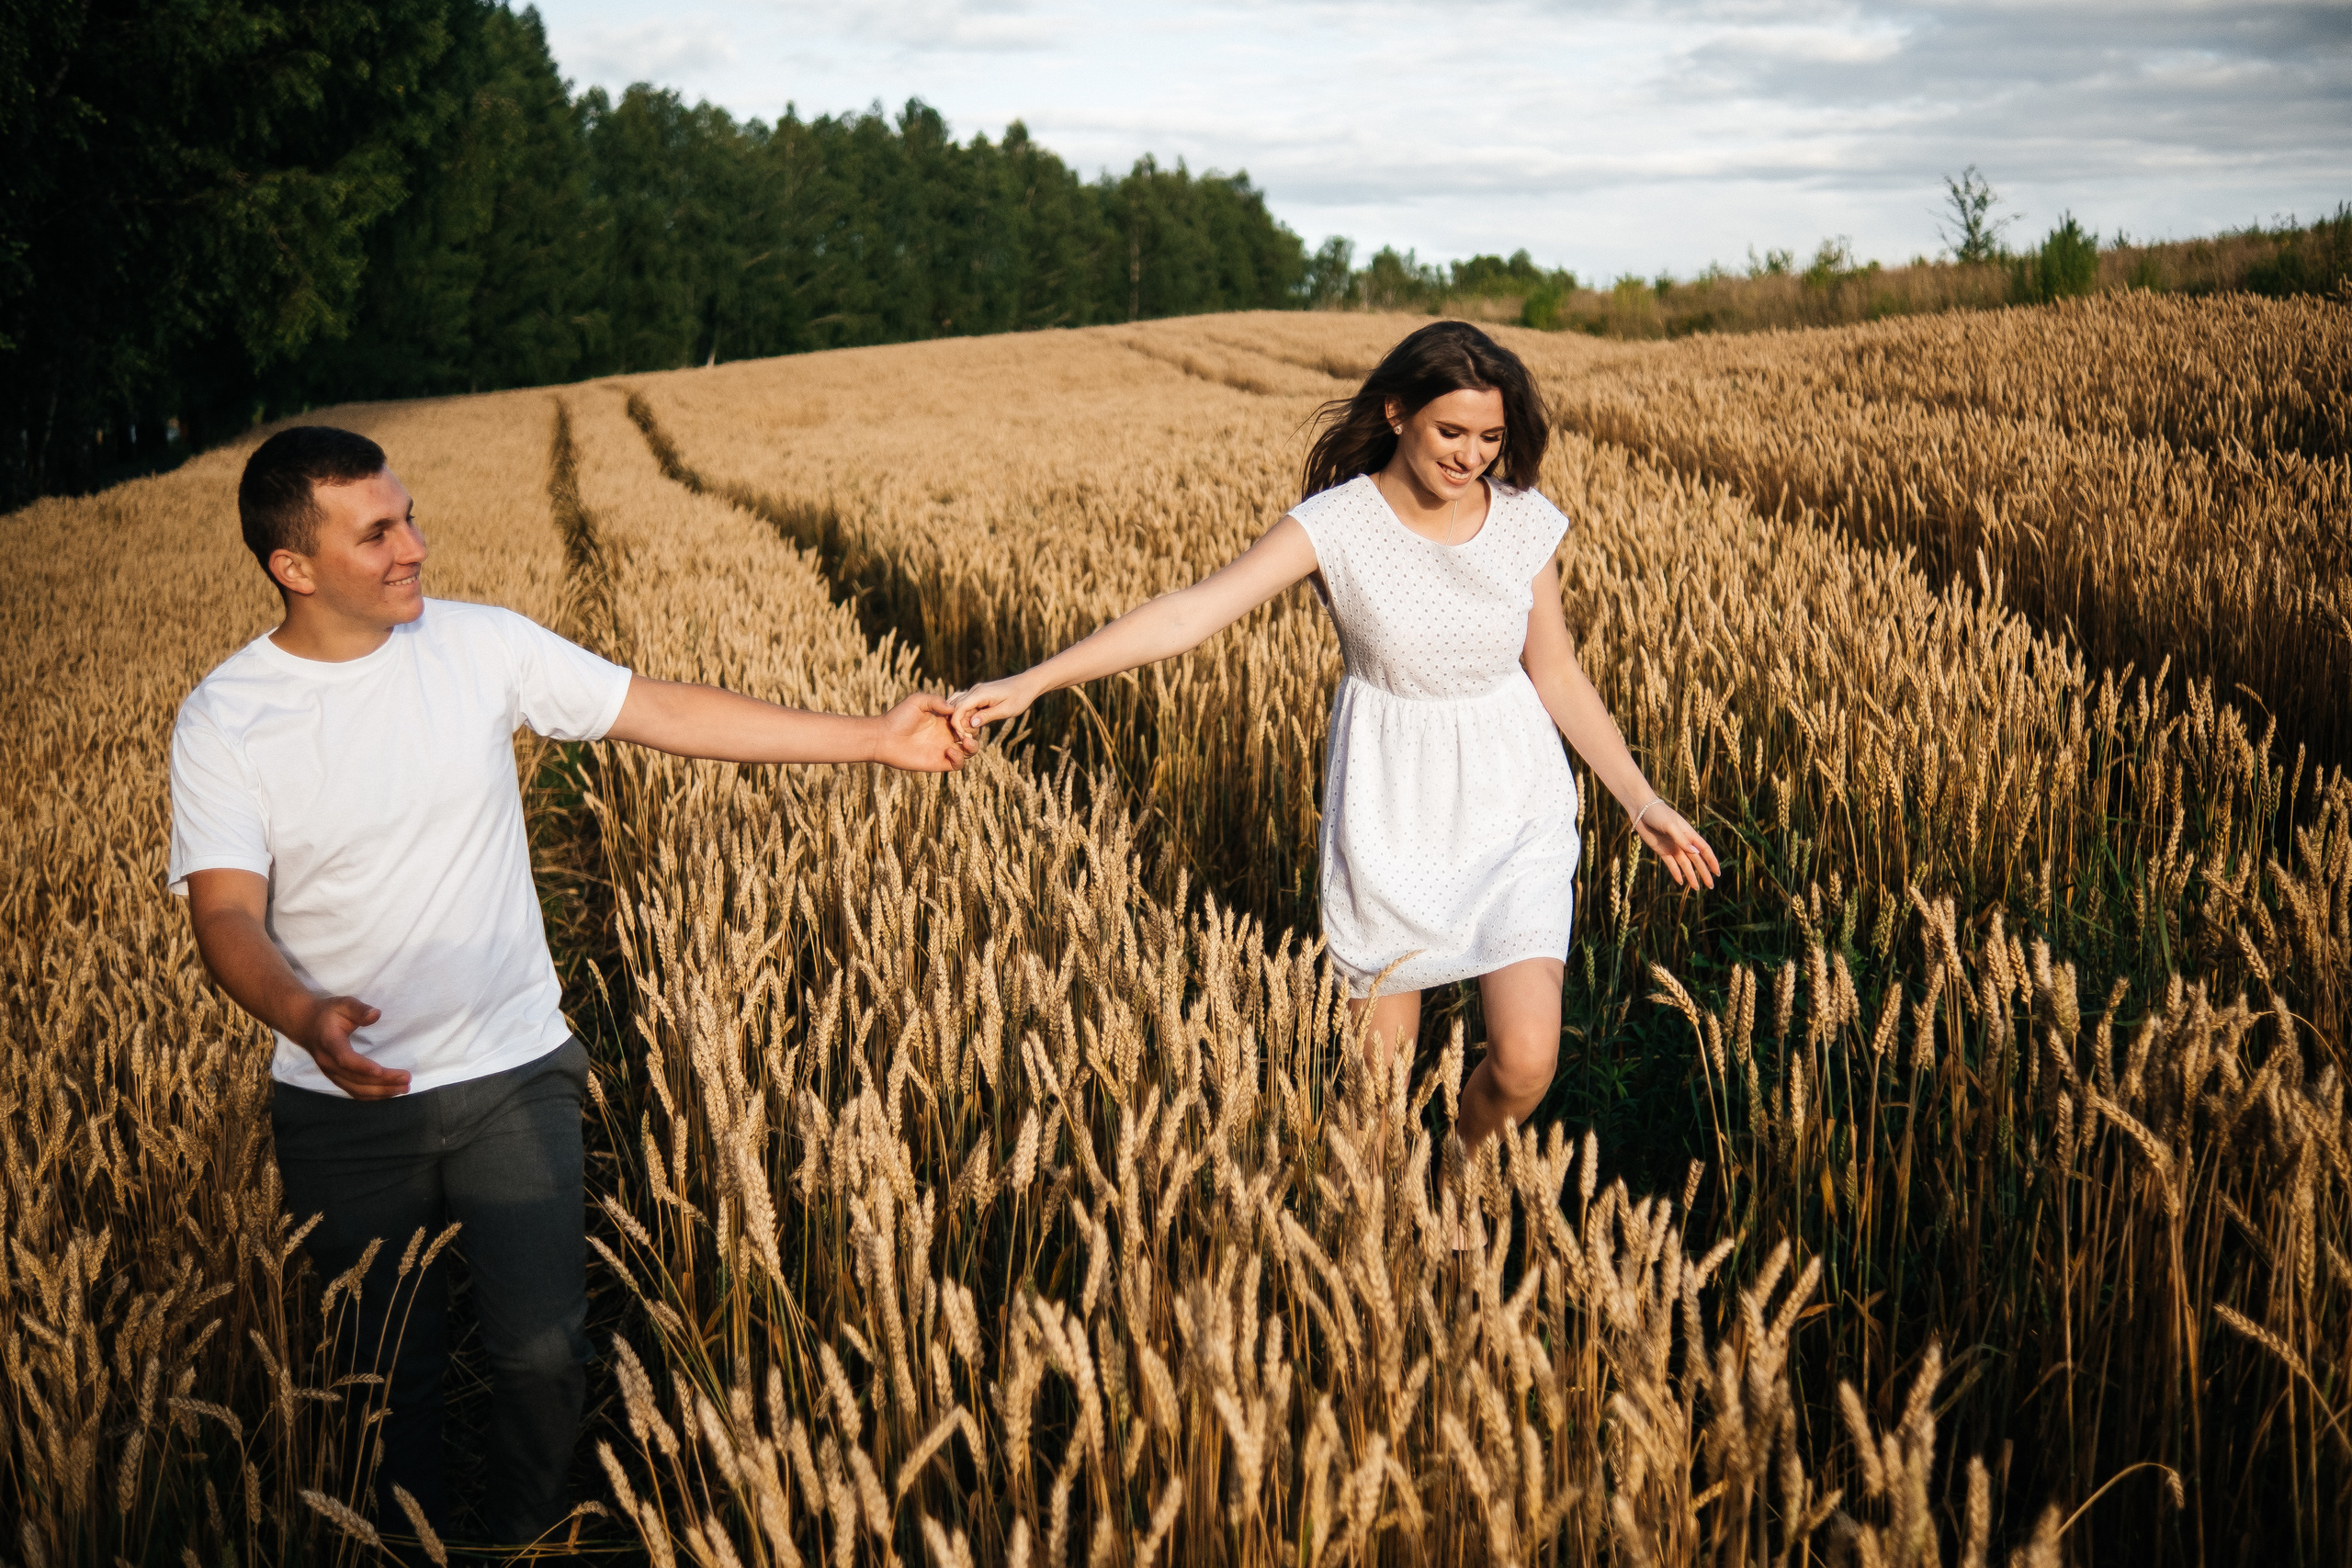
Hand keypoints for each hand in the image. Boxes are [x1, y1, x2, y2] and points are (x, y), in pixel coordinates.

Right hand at [294, 995, 410, 1098]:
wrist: (305, 1025)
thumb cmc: (328, 1013)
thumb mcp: (343, 1004)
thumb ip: (359, 1009)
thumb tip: (376, 1015)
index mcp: (330, 1043)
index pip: (345, 1059)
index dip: (362, 1066)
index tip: (380, 1071)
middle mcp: (328, 1062)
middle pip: (355, 1079)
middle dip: (382, 1082)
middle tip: (406, 1079)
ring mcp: (331, 1073)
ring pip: (356, 1089)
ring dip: (380, 1092)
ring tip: (404, 1089)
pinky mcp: (336, 1078)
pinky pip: (354, 1091)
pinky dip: (373, 1095)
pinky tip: (390, 1092)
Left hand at [872, 692, 977, 771]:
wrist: (883, 738)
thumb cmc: (898, 717)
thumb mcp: (917, 701)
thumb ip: (935, 701)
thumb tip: (953, 708)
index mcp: (944, 719)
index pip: (966, 717)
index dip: (970, 715)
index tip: (967, 713)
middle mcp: (947, 734)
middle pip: (971, 733)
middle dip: (973, 730)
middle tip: (964, 727)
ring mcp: (944, 748)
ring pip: (970, 750)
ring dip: (973, 746)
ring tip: (964, 741)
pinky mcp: (939, 762)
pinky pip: (958, 764)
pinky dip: (959, 758)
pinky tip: (949, 750)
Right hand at [949, 675, 1037, 739]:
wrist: (1028, 684)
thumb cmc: (1020, 697)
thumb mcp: (1006, 710)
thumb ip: (987, 716)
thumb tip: (970, 724)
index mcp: (979, 694)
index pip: (958, 709)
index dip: (957, 724)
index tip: (964, 737)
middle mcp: (974, 690)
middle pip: (955, 707)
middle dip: (957, 723)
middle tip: (969, 736)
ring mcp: (975, 691)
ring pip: (957, 705)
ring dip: (960, 719)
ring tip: (970, 731)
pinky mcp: (978, 694)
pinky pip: (965, 704)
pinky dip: (964, 714)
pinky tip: (971, 724)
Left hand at [1634, 802, 1720, 891]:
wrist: (1641, 810)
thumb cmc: (1658, 813)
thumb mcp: (1671, 825)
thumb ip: (1682, 840)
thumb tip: (1696, 853)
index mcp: (1689, 834)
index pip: (1704, 850)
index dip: (1712, 861)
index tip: (1718, 873)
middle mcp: (1683, 842)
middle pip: (1696, 860)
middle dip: (1704, 873)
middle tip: (1710, 886)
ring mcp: (1673, 847)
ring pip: (1685, 865)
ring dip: (1691, 876)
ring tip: (1697, 888)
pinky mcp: (1662, 850)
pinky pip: (1671, 864)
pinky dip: (1676, 873)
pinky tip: (1681, 882)